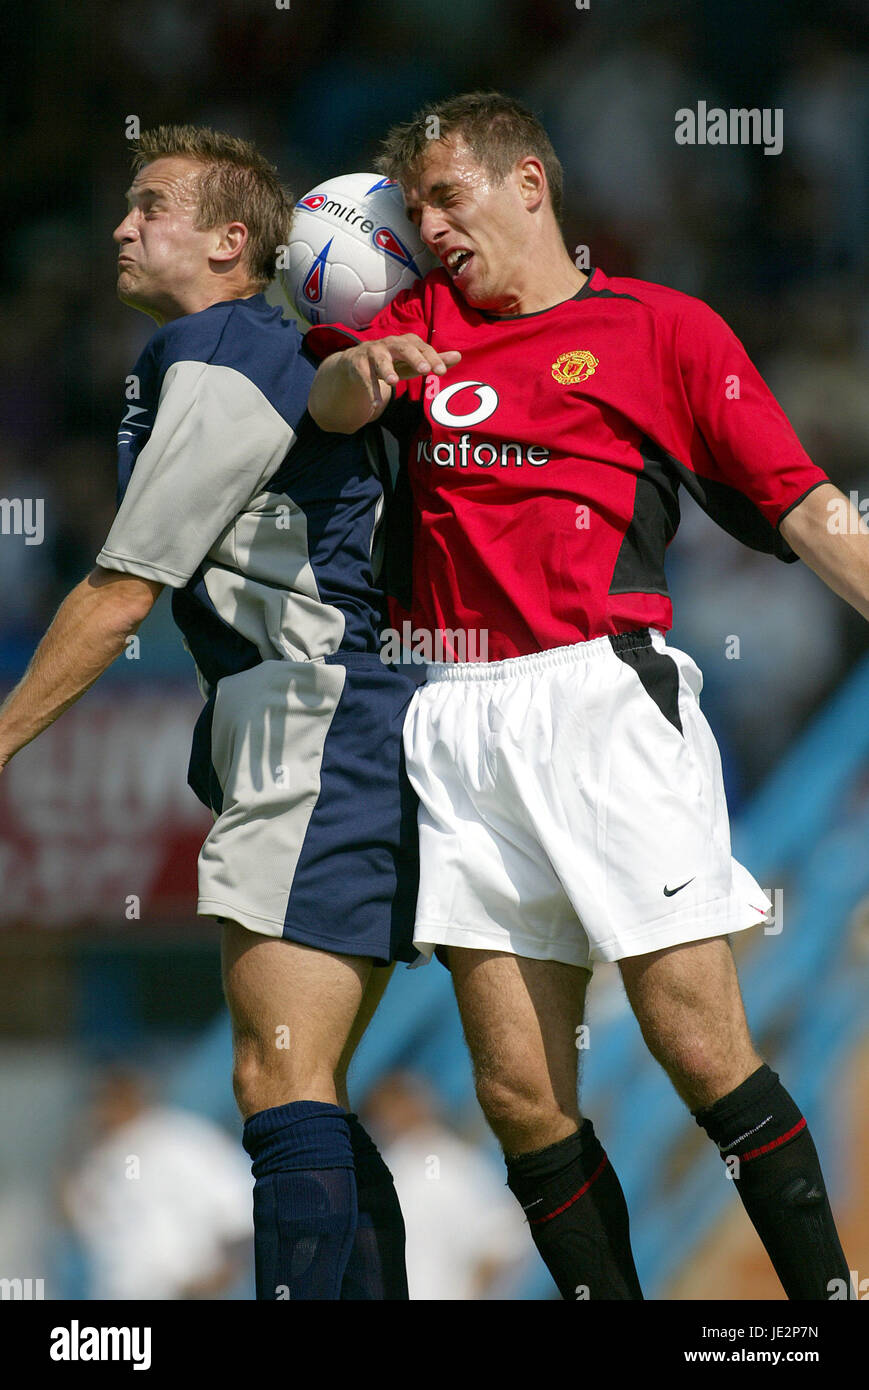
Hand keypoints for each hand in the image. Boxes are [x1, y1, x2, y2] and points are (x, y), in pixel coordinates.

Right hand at [340, 334, 460, 409]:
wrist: (356, 362)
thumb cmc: (392, 362)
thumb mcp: (413, 362)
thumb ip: (434, 360)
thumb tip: (458, 356)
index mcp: (406, 342)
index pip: (422, 348)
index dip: (432, 358)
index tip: (441, 371)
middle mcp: (390, 344)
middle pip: (403, 348)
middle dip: (414, 357)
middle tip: (424, 370)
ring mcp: (373, 353)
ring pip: (380, 360)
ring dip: (386, 370)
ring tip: (393, 382)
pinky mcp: (358, 364)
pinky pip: (365, 378)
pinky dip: (371, 390)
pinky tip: (376, 404)